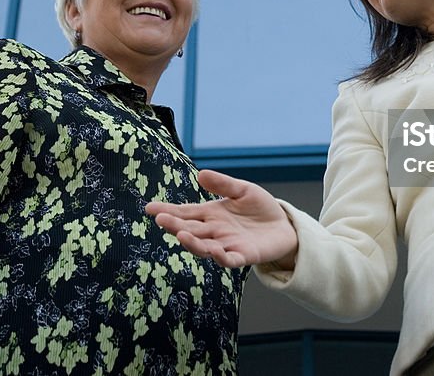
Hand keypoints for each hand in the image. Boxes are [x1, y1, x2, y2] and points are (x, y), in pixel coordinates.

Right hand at [145, 170, 298, 268]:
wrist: (283, 226)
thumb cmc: (259, 208)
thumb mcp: (242, 190)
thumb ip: (223, 184)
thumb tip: (200, 174)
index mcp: (210, 215)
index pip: (185, 213)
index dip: (167, 211)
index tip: (149, 208)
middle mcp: (214, 231)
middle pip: (190, 229)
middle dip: (174, 226)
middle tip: (160, 219)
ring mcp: (227, 245)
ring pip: (205, 247)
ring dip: (193, 243)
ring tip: (181, 235)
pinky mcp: (244, 255)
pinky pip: (230, 259)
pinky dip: (222, 257)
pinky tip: (214, 251)